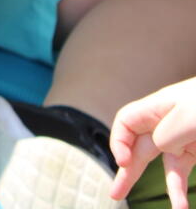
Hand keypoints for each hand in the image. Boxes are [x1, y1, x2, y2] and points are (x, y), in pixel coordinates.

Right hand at [110, 77, 195, 207]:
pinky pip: (183, 171)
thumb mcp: (189, 115)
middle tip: (116, 192)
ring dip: (167, 188)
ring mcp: (183, 138)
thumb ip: (167, 133)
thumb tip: (162, 147)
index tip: (124, 161)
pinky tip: (182, 205)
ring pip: (165, 165)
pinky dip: (181, 189)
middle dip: (128, 170)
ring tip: (170, 208)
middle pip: (140, 147)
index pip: (126, 123)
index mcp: (159, 107)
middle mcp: (166, 123)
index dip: (119, 142)